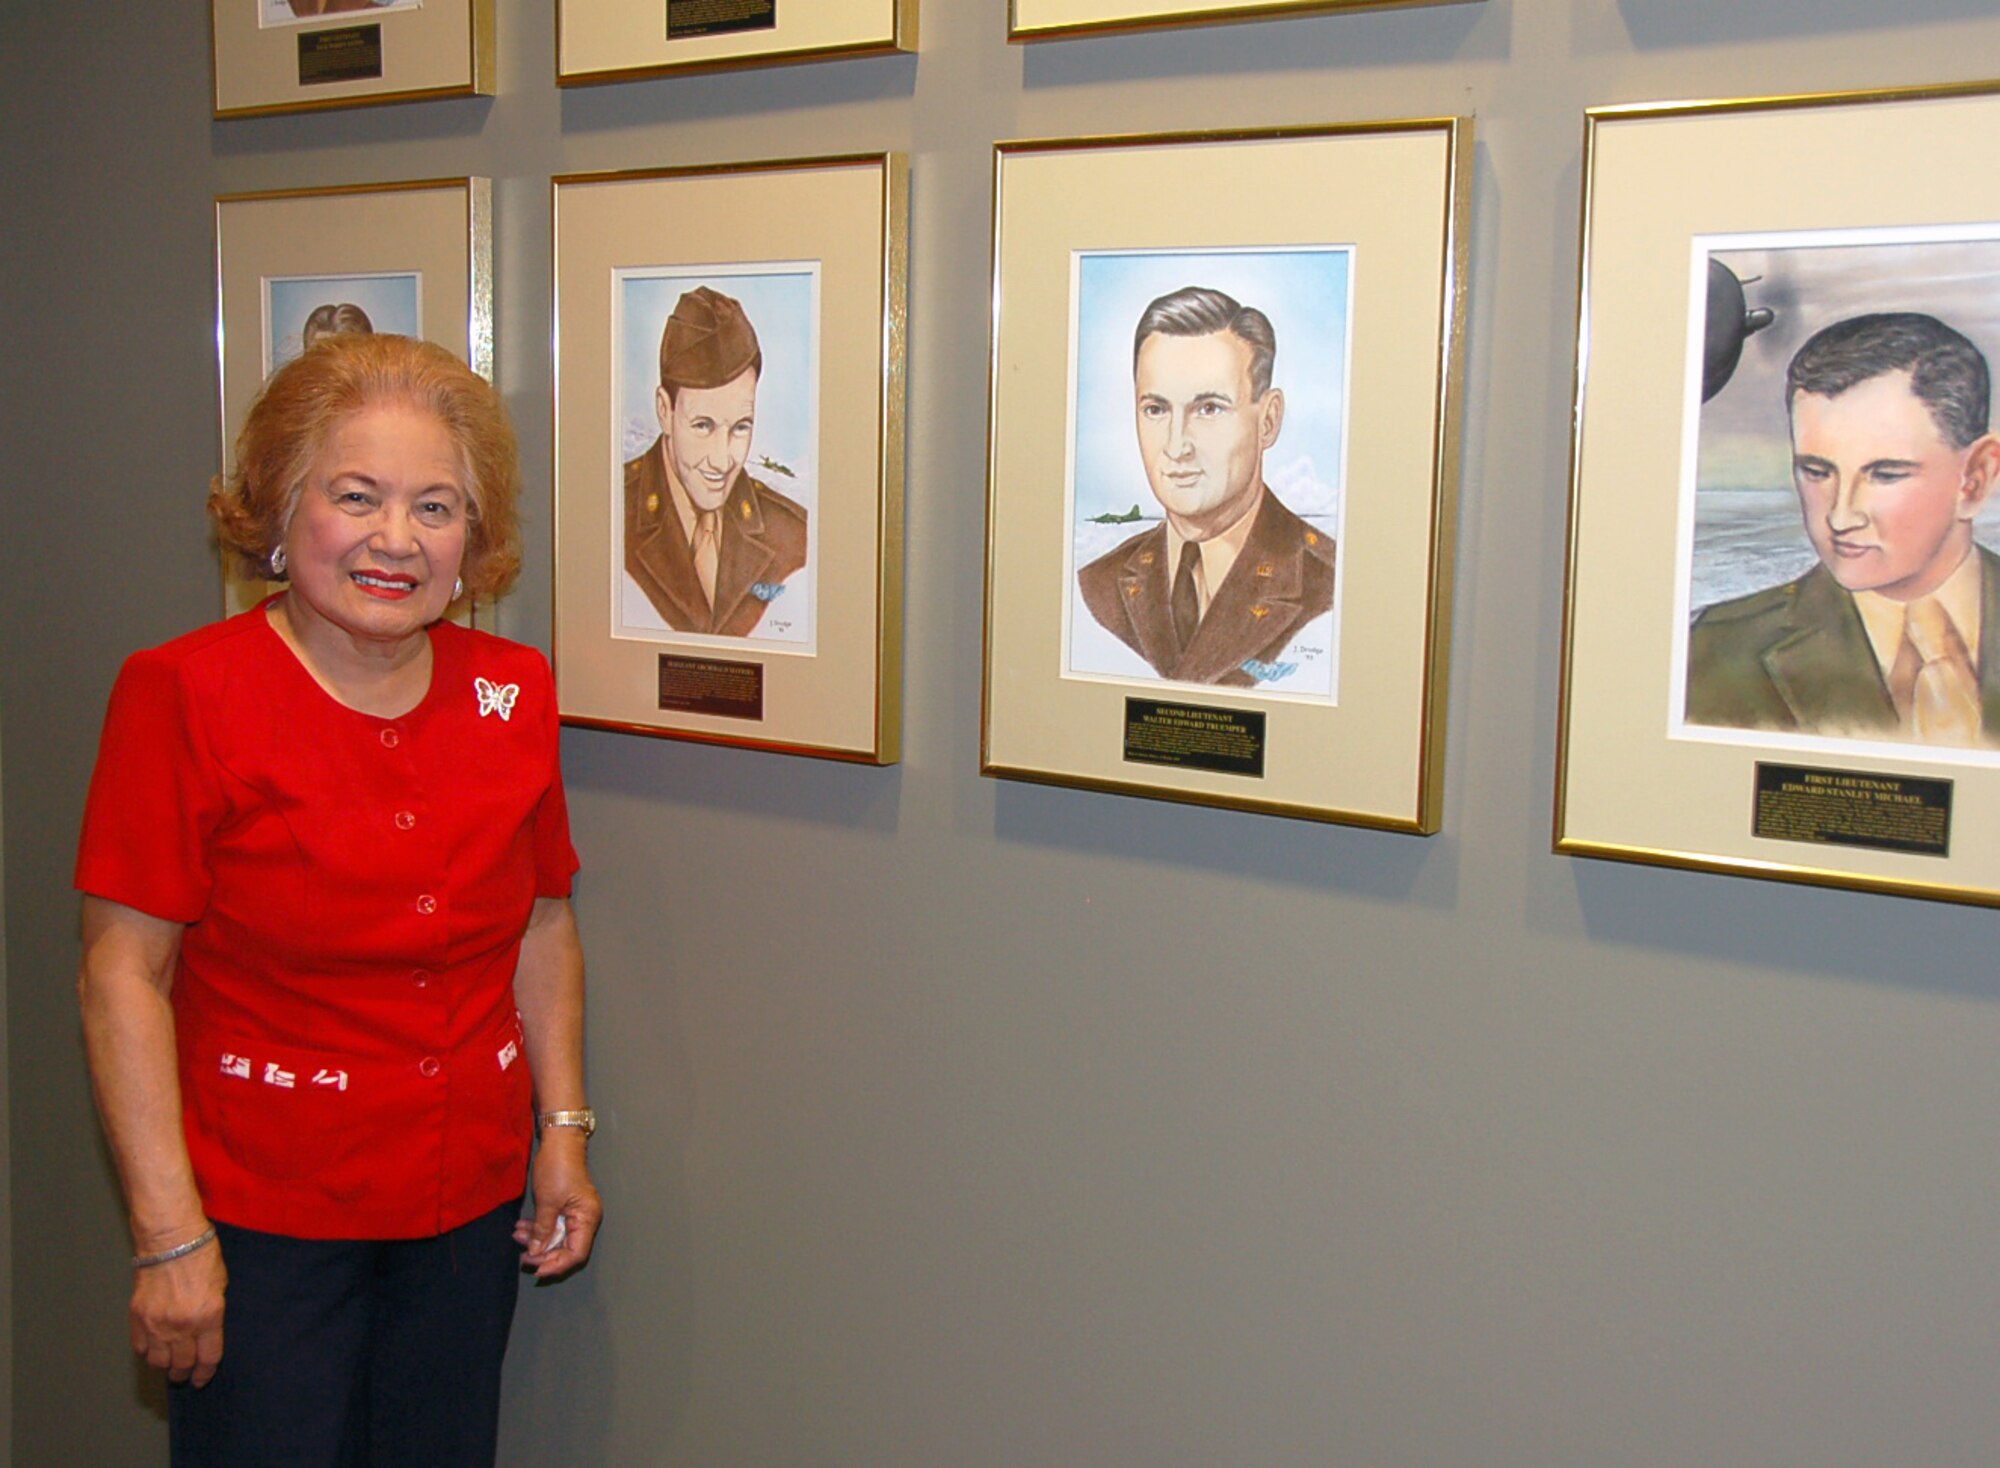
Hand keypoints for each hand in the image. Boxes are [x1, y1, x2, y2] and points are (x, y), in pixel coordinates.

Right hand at [131, 1234, 226, 1386]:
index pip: (207, 1358)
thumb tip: (205, 1333)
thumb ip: (213, 1314)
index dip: (204, 1373)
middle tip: (184, 1374)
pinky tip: (153, 1349)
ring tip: (168, 1364)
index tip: (201, 1380)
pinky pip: (140, 1347)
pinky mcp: (137, 1317)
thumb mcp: (221, 1286)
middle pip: (181, 1364)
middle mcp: (181, 1326)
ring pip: (157, 1362)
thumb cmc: (201, 1257)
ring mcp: (157, 1323)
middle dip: (184, 1373)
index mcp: (208, 1318)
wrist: (170, 1240)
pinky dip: (147, 1352)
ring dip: (164, 1366)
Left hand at [514, 1134, 600, 1280]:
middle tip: (522, 1255)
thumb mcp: (547, 1201)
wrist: (559, 1141)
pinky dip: (539, 1230)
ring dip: (538, 1241)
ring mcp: (576, 1213)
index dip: (556, 1264)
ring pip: (558, 1239)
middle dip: (543, 1253)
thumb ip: (542, 1229)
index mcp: (587, 1218)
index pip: (576, 1254)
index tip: (536, 1268)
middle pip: (567, 1249)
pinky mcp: (566, 1208)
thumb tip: (536, 1252)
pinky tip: (523, 1228)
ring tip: (518, 1236)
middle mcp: (586, 1219)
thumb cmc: (558, 1167)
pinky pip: (554, 1227)